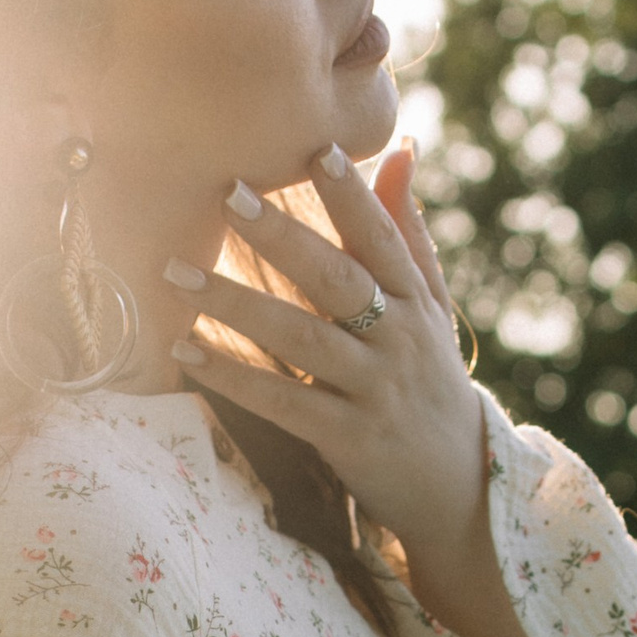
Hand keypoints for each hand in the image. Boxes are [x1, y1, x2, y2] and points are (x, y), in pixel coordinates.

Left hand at [164, 143, 551, 636]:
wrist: (459, 486)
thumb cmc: (432, 384)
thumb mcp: (433, 308)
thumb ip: (409, 232)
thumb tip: (400, 149)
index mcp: (416, 302)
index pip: (384, 239)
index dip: (353, 196)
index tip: (318, 150)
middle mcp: (398, 340)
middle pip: (335, 278)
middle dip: (281, 235)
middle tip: (227, 194)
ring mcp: (373, 390)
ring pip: (300, 337)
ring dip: (234, 304)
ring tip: (177, 272)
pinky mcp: (347, 437)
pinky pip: (282, 401)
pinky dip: (231, 377)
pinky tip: (186, 352)